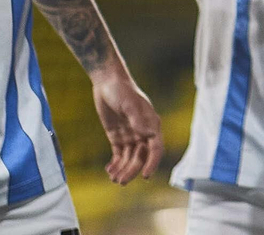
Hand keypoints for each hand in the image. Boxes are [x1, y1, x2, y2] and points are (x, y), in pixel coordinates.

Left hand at [91, 67, 163, 183]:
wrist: (107, 82)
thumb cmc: (122, 90)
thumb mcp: (129, 103)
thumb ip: (138, 118)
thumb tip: (148, 134)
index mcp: (151, 124)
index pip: (156, 148)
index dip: (152, 163)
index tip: (145, 176)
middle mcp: (143, 132)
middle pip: (140, 157)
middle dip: (132, 170)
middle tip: (121, 181)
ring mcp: (130, 135)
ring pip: (129, 158)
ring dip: (123, 170)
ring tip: (113, 179)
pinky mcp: (118, 136)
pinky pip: (119, 154)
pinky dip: (116, 164)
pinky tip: (109, 170)